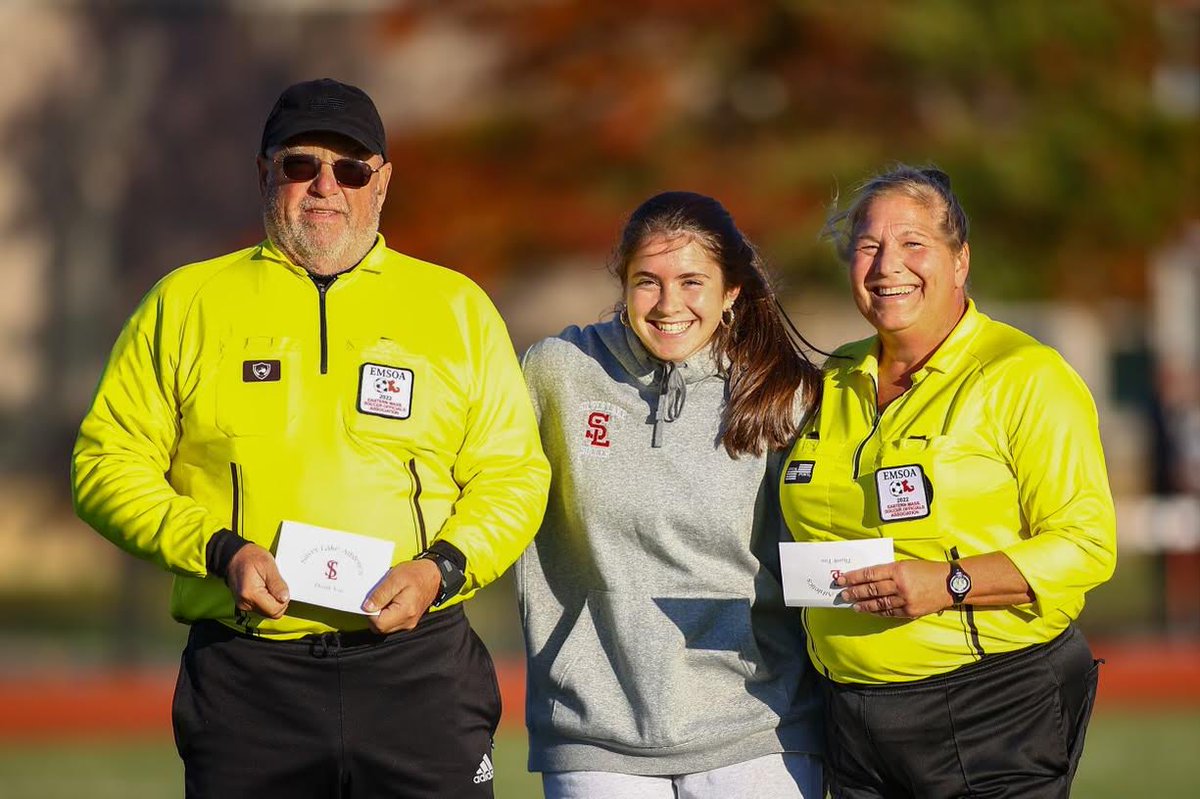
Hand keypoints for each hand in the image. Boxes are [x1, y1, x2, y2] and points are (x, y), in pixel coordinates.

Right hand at [225, 544, 289, 618]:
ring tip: (268, 584)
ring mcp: (244, 605)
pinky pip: (262, 607)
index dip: (283, 600)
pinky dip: (267, 600)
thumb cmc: (251, 557)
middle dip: (279, 601)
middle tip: (275, 585)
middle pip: (272, 613)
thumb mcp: (268, 565)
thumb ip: (277, 584)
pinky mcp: (245, 604)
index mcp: (251, 594)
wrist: (235, 556)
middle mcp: (245, 603)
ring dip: (273, 600)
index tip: (281, 587)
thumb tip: (284, 598)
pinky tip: (265, 588)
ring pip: (267, 611)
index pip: (275, 610)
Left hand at [361, 558, 440, 633]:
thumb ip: (380, 594)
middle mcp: (408, 622)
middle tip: (379, 597)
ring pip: (385, 626)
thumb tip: (367, 608)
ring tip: (387, 598)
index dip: (370, 612)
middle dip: (374, 614)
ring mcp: (409, 623)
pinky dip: (387, 614)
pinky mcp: (408, 620)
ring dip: (381, 614)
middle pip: (380, 628)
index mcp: (406, 612)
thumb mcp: (395, 578)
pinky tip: (391, 601)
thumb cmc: (416, 574)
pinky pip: (391, 623)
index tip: (372, 600)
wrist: (433, 574)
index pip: (378, 623)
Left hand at [836, 560, 950, 617]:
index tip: (842, 579)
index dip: (854, 577)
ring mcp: (905, 600)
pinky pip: (889, 612)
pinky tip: (868, 610)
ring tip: (853, 604)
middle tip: (843, 594)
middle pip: (871, 589)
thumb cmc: (927, 570)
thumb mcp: (906, 564)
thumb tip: (867, 577)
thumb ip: (888, 571)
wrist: (950, 584)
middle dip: (855, 591)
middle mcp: (900, 585)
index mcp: (898, 570)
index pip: (870, 574)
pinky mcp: (910, 611)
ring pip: (878, 603)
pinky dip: (877, 612)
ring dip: (863, 604)